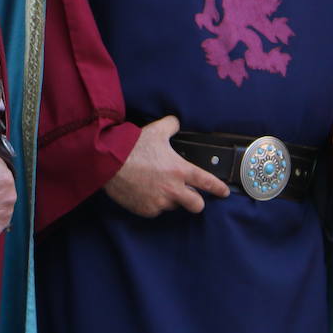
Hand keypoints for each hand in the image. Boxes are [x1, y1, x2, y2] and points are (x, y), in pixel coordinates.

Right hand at [103, 116, 228, 216]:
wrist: (109, 162)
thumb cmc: (133, 147)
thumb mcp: (155, 131)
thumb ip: (171, 125)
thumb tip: (175, 122)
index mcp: (180, 170)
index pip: (208, 183)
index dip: (219, 189)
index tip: (223, 192)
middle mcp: (174, 189)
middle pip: (197, 205)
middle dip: (196, 201)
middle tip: (189, 194)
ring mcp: (160, 202)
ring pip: (174, 206)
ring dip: (170, 200)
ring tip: (157, 187)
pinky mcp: (146, 210)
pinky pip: (155, 210)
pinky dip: (153, 203)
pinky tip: (144, 192)